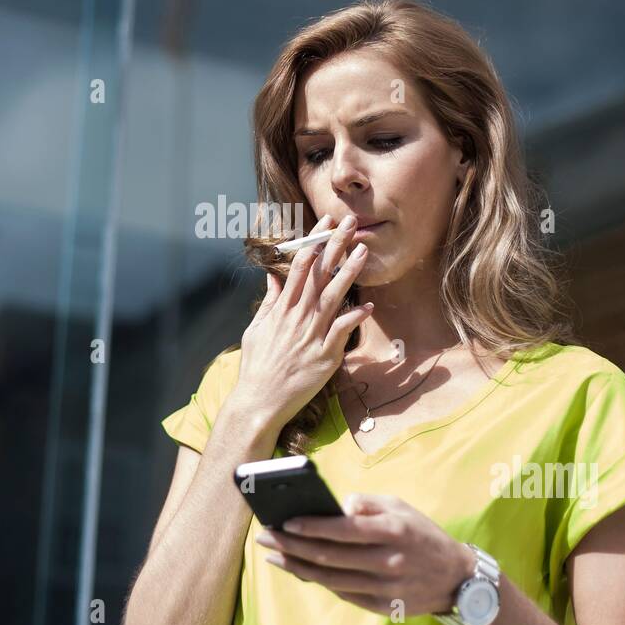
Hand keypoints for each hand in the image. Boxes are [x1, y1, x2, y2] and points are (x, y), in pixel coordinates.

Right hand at [229, 213, 372, 432]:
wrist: (260, 400)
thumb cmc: (257, 366)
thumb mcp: (255, 329)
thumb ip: (269, 302)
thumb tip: (273, 278)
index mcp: (283, 309)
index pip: (301, 267)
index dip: (315, 242)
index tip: (326, 223)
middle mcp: (298, 317)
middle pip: (320, 274)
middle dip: (335, 246)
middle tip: (350, 224)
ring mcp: (312, 335)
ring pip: (334, 296)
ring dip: (349, 272)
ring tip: (364, 251)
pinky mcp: (324, 355)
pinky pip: (342, 331)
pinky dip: (355, 317)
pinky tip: (368, 305)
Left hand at [254, 493, 474, 617]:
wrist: (456, 579)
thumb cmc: (421, 535)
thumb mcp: (401, 507)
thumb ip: (368, 503)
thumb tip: (336, 507)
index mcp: (394, 530)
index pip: (345, 529)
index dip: (312, 526)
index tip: (285, 521)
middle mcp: (389, 560)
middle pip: (331, 556)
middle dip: (293, 545)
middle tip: (265, 536)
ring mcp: (386, 587)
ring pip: (331, 579)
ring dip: (297, 566)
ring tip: (273, 554)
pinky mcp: (383, 606)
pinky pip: (343, 593)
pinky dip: (318, 581)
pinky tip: (299, 569)